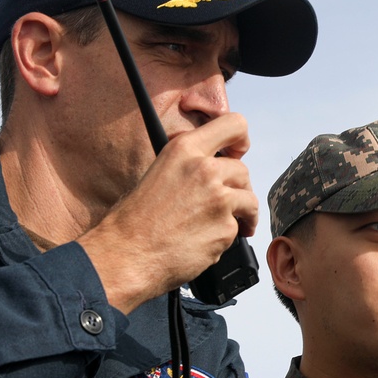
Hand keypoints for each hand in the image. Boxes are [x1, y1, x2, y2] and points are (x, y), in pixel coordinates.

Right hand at [78, 113, 258, 312]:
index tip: (238, 153)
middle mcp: (204, 169)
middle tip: (229, 202)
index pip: (234, 124)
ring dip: (244, 214)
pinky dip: (226, 238)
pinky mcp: (225, 228)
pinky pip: (237, 230)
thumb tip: (216, 168)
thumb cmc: (135, 219)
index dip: (241, 140)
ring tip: (231, 225)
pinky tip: (205, 241)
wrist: (127, 253)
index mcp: (185, 149)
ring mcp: (218, 198)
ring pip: (249, 200)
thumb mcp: (160, 172)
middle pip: (243, 170)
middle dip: (239, 187)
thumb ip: (190, 165)